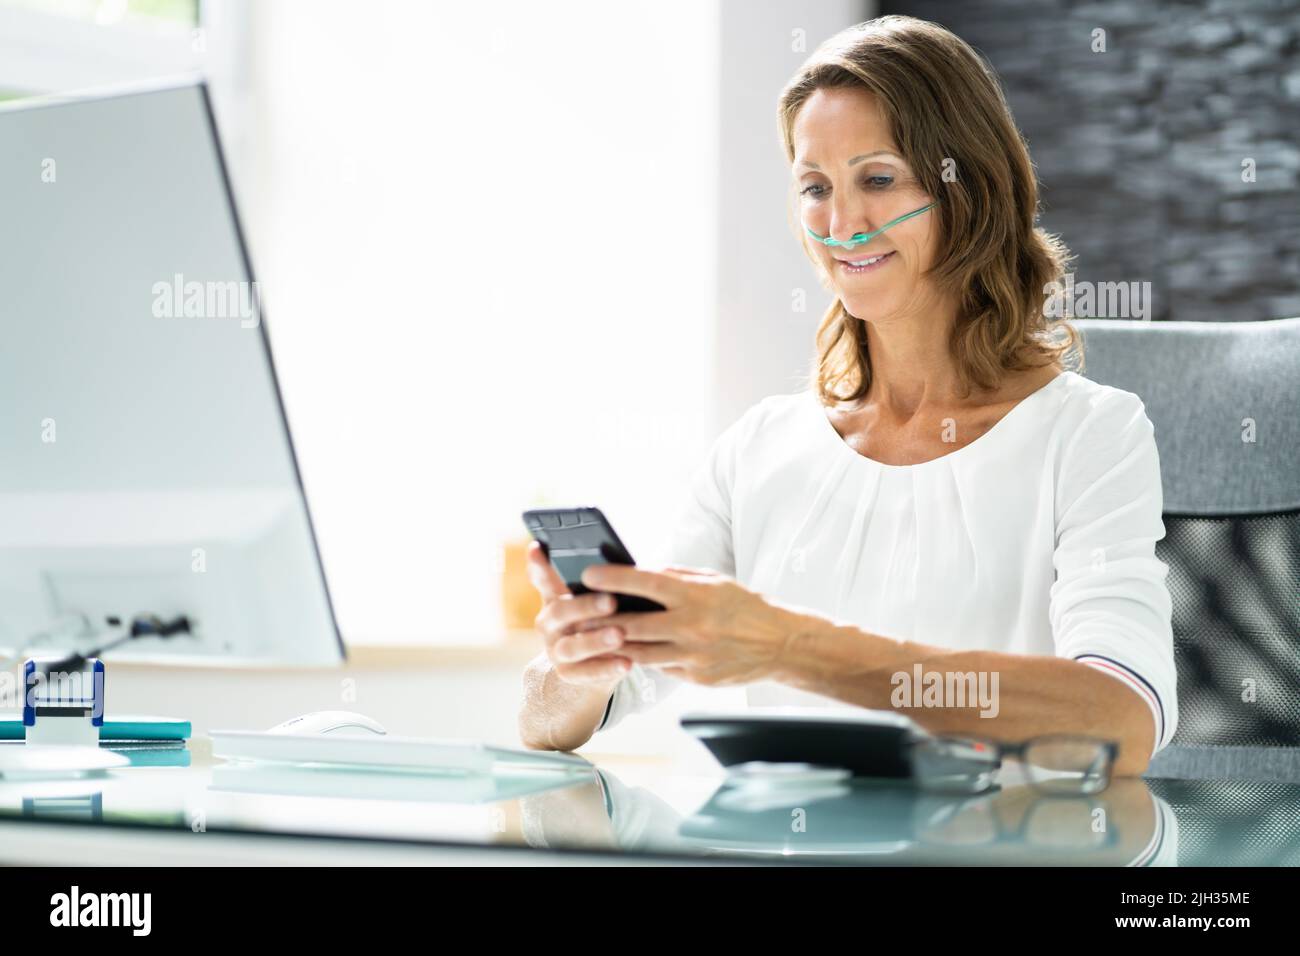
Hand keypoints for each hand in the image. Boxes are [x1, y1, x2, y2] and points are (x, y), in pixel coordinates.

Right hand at [528, 542, 631, 687]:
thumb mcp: (598, 598)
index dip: (539, 565)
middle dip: (585, 606)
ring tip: (619, 635)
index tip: (537, 548)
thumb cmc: (602, 618)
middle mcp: (549, 623)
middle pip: (560, 611)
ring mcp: (555, 649)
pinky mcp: (567, 673)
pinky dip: (606, 668)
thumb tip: (619, 563)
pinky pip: (585, 673)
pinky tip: (626, 663)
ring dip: (595, 640)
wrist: (596, 662)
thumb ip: (602, 582)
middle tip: (611, 601)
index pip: (543, 578)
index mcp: (555, 597)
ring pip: (570, 646)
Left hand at [577, 563, 796, 686]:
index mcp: (694, 596)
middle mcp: (691, 626)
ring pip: (638, 653)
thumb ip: (676, 577)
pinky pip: (659, 668)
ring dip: (612, 645)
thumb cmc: (743, 605)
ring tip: (590, 638)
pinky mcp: (695, 677)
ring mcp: (692, 655)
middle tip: (576, 614)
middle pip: (631, 624)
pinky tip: (624, 653)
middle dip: (599, 620)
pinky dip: (642, 659)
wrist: (780, 643)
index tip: (588, 574)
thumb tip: (639, 573)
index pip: (644, 583)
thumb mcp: (712, 581)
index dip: (612, 579)